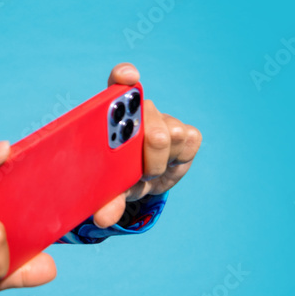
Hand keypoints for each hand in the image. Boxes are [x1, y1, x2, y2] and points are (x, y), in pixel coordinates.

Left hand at [92, 62, 201, 228]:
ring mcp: (164, 120)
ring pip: (173, 131)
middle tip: (138, 170)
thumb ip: (105, 199)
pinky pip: (190, 142)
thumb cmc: (115, 177)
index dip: (125, 76)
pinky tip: (163, 172)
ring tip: (147, 174)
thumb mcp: (107, 188)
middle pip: (150, 112)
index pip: (120, 81)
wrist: (136, 182)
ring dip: (160, 161)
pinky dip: (177, 163)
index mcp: (112, 112)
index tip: (129, 77)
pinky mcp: (187, 134)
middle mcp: (141, 110)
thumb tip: (104, 218)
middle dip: (146, 144)